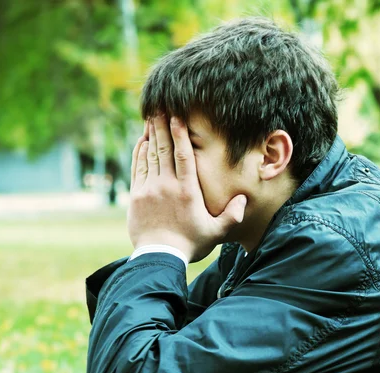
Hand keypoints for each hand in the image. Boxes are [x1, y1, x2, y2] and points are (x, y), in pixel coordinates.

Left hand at [128, 115, 246, 261]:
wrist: (159, 257)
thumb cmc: (189, 245)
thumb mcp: (216, 232)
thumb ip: (231, 215)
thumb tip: (243, 199)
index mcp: (187, 191)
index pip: (184, 155)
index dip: (180, 134)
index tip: (177, 116)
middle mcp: (167, 185)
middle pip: (164, 149)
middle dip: (161, 126)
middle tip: (159, 107)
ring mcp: (149, 189)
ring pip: (149, 156)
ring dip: (149, 136)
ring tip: (150, 119)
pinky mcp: (136, 196)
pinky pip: (137, 168)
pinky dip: (139, 153)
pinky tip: (141, 142)